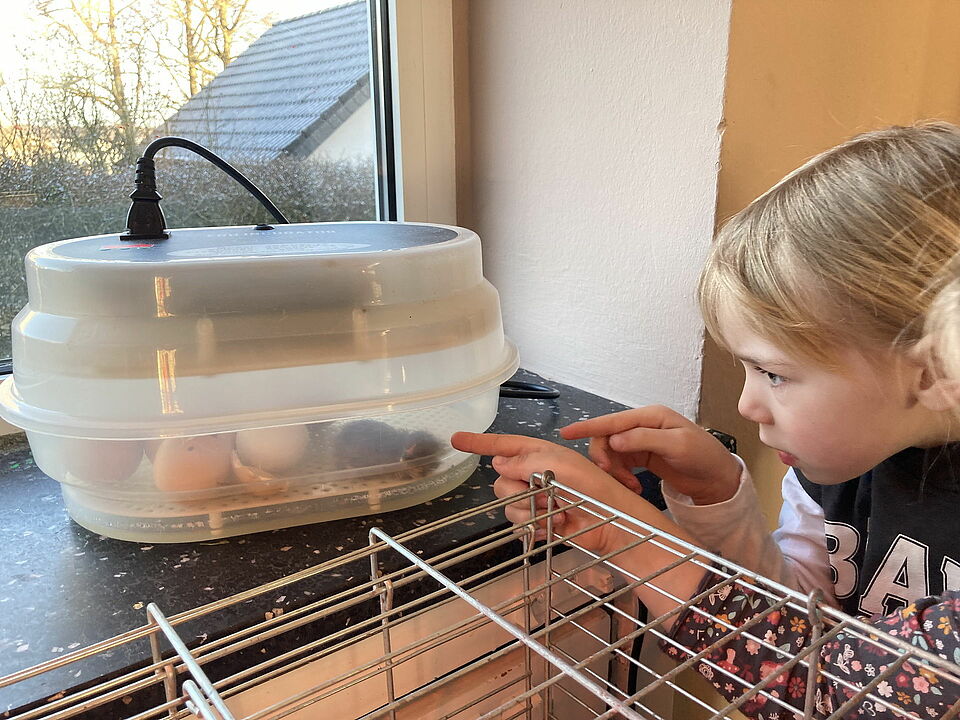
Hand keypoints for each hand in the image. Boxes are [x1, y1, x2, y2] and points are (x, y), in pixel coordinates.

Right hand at [451, 430, 708, 623]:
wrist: (612, 523)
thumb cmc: (594, 487)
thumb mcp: (561, 465)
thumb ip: (527, 462)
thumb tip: (498, 462)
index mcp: (538, 453)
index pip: (502, 445)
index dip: (478, 443)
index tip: (455, 439)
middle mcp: (533, 474)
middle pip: (500, 479)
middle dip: (517, 487)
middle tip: (543, 490)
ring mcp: (535, 499)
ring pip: (507, 503)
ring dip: (529, 508)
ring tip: (555, 509)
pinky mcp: (538, 522)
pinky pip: (518, 523)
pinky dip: (535, 525)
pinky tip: (555, 524)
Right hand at [560, 405, 740, 504]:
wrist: (718, 478)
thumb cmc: (704, 457)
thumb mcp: (677, 446)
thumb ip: (644, 440)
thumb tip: (614, 440)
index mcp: (650, 416)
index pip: (612, 420)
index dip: (588, 427)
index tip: (566, 434)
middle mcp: (642, 426)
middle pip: (607, 438)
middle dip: (604, 458)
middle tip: (612, 475)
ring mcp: (641, 441)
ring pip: (611, 452)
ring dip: (614, 471)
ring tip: (629, 485)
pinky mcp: (642, 456)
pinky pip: (620, 463)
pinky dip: (620, 476)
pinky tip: (632, 486)